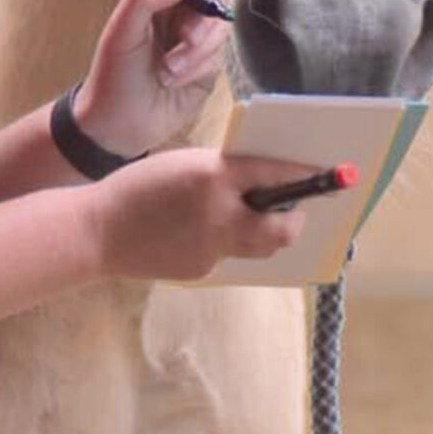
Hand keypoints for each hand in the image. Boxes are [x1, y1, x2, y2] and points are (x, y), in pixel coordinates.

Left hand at [72, 0, 232, 158]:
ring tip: (167, 71)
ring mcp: (195, 38)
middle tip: (185, 38)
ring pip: (218, 27)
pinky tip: (174, 81)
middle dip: (200, 20)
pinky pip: (219, 55)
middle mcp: (179, 11)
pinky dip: (197, 68)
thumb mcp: (120, 34)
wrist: (120, 126)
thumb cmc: (112, 76)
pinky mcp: (208, 65)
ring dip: (195, 51)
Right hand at [85, 148, 311, 282]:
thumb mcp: (183, 163)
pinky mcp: (201, 270)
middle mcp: (219, 215)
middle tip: (294, 207)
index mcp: (213, 177)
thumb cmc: (138, 187)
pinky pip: (227, 254)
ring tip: (251, 218)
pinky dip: (224, 242)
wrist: (96, 231)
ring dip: (264, 232)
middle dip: (296, 218)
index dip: (308, 175)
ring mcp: (212, 248)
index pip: (275, 173)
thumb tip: (263, 181)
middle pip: (282, 227)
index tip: (335, 175)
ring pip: (260, 246)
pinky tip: (198, 233)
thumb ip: (222, 172)